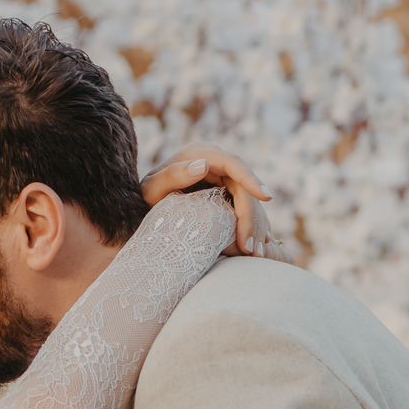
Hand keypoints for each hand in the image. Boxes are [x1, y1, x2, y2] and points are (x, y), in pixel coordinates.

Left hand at [141, 140, 289, 261]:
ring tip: (255, 254)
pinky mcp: (225, 195)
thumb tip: (204, 164)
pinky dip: (251, 229)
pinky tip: (257, 249)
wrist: (142, 209)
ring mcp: (222, 179)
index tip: (265, 198)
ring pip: (249, 202)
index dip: (251, 180)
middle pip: (245, 187)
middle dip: (252, 218)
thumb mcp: (151, 190)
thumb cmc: (143, 199)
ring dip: (255, 228)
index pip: (233, 163)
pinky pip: (245, 211)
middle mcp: (214, 163)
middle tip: (252, 249)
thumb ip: (173, 175)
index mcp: (199, 154)